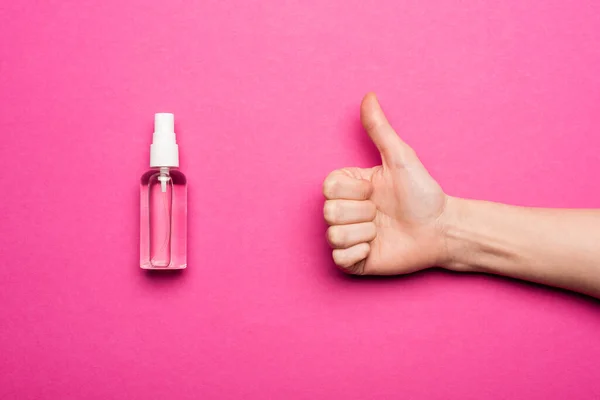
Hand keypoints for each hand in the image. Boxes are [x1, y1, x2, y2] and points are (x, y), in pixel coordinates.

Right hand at [323, 93, 448, 274]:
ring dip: (364, 233)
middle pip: (329, 212)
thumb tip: (369, 95)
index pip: (328, 188)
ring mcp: (347, 237)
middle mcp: (344, 211)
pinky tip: (376, 247)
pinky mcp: (353, 261)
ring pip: (333, 235)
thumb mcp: (401, 158)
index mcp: (349, 187)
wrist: (440, 229)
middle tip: (381, 213)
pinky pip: (340, 258)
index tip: (375, 191)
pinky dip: (360, 253)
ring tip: (381, 231)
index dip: (354, 191)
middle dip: (362, 213)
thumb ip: (380, 129)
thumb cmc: (422, 193)